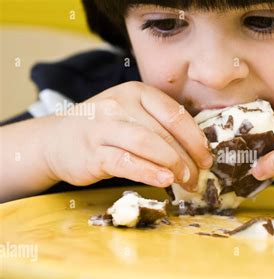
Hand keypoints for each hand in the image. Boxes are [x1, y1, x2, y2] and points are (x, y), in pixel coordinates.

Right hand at [44, 81, 212, 190]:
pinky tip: (165, 181)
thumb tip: (196, 152)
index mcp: (137, 92)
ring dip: (173, 164)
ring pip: (148, 143)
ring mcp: (104, 126)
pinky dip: (149, 172)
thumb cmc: (104, 130)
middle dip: (188, 158)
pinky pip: (126, 161)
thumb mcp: (132, 116)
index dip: (196, 139)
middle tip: (198, 177)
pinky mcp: (92, 150)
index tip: (207, 158)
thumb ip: (159, 126)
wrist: (55, 140)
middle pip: (165, 132)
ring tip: (186, 181)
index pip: (176, 114)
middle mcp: (121, 104)